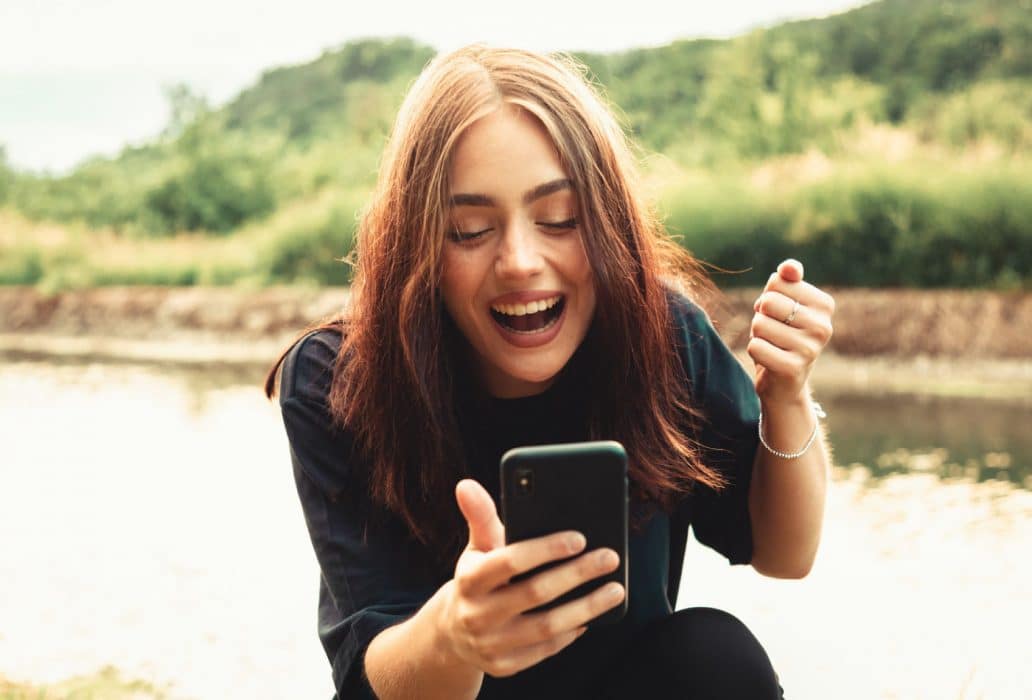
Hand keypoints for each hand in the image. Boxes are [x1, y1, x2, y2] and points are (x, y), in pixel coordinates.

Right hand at [435, 479, 623, 677]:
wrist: (452, 631)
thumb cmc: (476, 577)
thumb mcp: (476, 547)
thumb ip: (480, 516)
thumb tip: (466, 484)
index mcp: (469, 577)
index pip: (510, 560)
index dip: (546, 549)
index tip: (579, 537)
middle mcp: (476, 613)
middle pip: (535, 592)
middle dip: (577, 574)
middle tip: (609, 557)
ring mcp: (490, 643)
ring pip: (547, 626)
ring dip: (586, 607)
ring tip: (615, 589)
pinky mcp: (504, 666)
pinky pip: (545, 650)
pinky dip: (571, 632)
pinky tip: (591, 615)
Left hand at [748, 259, 834, 404]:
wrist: (784, 383)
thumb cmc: (781, 334)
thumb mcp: (784, 303)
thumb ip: (786, 280)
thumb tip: (789, 267)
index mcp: (824, 304)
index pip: (778, 282)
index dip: (768, 296)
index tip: (780, 314)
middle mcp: (823, 326)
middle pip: (768, 302)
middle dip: (761, 316)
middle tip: (773, 332)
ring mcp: (810, 349)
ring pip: (759, 324)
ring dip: (757, 335)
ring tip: (772, 346)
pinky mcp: (793, 368)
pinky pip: (755, 347)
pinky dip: (755, 351)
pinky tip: (769, 360)